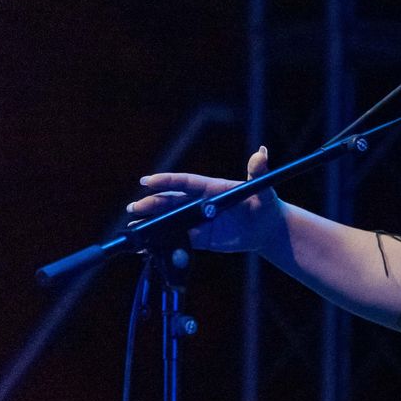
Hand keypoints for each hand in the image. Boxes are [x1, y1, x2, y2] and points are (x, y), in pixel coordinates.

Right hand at [127, 147, 282, 253]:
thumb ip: (258, 172)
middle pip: (171, 202)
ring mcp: (197, 220)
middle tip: (135, 207)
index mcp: (211, 188)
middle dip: (152, 204)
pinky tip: (145, 247)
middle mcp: (199, 203)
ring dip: (151, 222)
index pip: (185, 182)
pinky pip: (177, 240)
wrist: (267, 229)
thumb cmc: (265, 204)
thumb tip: (262, 152)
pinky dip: (161, 243)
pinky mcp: (199, 238)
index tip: (147, 181)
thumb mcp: (263, 189)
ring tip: (133, 227)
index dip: (166, 181)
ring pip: (169, 220)